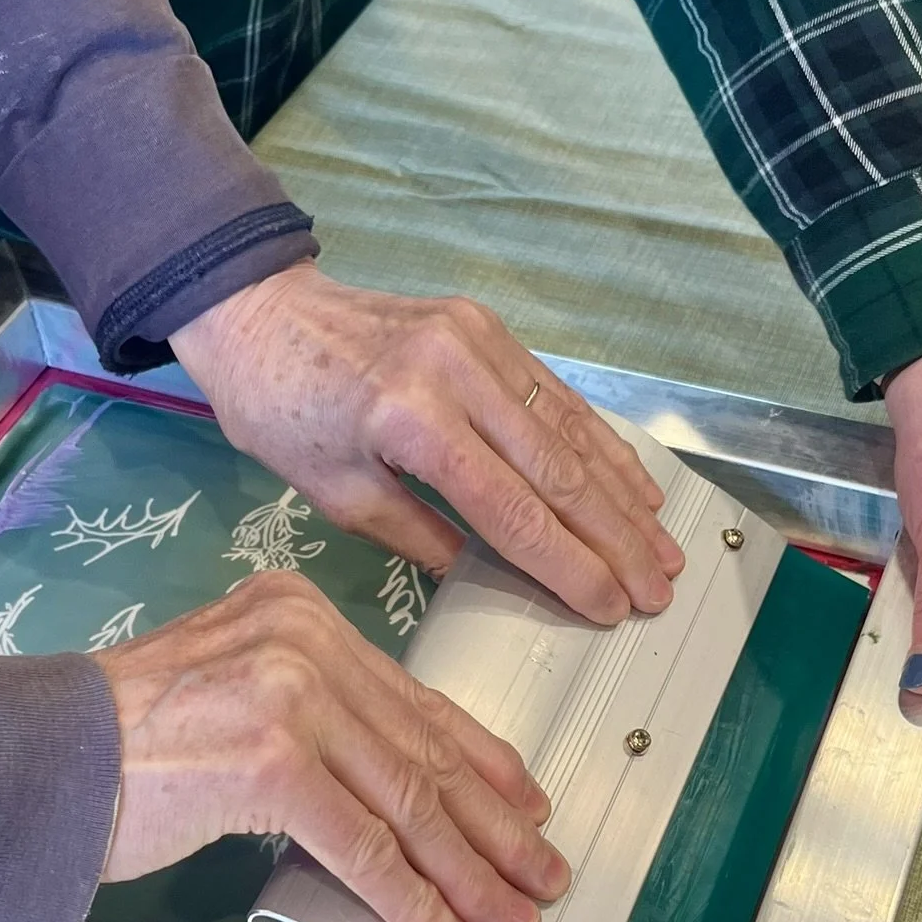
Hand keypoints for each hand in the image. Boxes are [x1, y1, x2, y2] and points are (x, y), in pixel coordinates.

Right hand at [98, 570, 569, 921]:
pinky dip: (409, 900)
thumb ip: (308, 715)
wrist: (32, 756)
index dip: (483, 761)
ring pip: (406, 802)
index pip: (413, 697)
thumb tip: (391, 787)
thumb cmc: (117, 742)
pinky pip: (362, 846)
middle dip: (493, 827)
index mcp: (298, 613)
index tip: (529, 804)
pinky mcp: (270, 759)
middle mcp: (303, 640)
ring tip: (508, 918)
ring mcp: (289, 695)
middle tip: (540, 875)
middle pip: (422, 750)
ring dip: (467, 874)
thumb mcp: (229, 695)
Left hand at [171, 263, 684, 622]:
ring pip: (571, 429)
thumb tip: (494, 580)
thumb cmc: (283, 413)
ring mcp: (479, 341)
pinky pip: (555, 394)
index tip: (610, 607)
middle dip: (615, 539)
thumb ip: (422, 538)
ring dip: (623, 494)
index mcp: (411, 422)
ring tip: (662, 546)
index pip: (513, 510)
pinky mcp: (487, 325)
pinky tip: (630, 483)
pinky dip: (598, 443)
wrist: (260, 314)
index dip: (569, 565)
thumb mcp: (338, 495)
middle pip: (558, 472)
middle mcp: (457, 374)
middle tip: (656, 588)